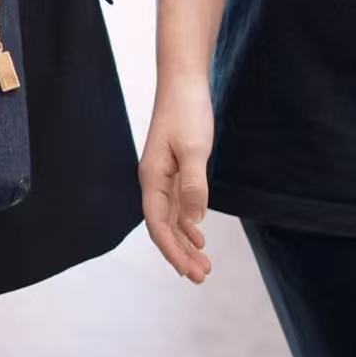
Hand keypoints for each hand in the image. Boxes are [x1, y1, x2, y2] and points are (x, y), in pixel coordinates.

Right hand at [140, 75, 215, 283]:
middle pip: (162, 225)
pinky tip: (199, 234)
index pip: (156, 223)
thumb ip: (194, 184)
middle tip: (202, 277)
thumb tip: (195, 220)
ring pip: (171, 217)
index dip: (171, 250)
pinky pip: (178, 204)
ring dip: (185, 241)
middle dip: (179, 253)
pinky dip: (187, 222)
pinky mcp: (175, 167)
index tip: (189, 272)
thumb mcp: (194, 148)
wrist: (184, 80)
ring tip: (204, 265)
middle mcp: (154, 178)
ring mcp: (164, 173)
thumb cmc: (186, 110)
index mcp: (152, 176)